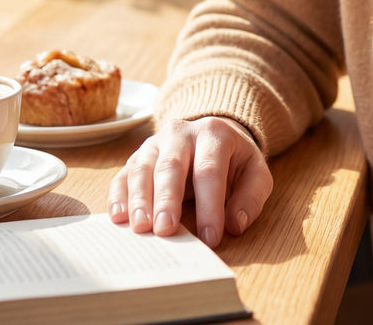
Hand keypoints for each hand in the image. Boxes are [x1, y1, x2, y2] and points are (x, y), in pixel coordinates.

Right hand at [108, 116, 272, 247]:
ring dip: (140, 200)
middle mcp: (181, 133)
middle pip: (171, 165)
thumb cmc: (233, 161)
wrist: (212, 135)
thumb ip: (251, 197)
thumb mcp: (254, 173)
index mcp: (214, 134)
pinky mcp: (136, 158)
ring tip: (141, 227)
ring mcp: (155, 144)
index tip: (210, 238)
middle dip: (167, 199)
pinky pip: (123, 175)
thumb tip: (235, 225)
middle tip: (165, 230)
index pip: (210, 170)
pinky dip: (118, 196)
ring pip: (142, 168)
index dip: (209, 205)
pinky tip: (119, 218)